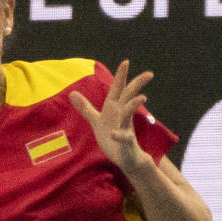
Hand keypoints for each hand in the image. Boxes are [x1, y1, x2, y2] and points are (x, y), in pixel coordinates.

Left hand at [68, 59, 155, 174]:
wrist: (125, 158)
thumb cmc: (113, 138)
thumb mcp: (97, 121)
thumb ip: (86, 108)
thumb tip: (72, 93)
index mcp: (115, 108)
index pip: (118, 89)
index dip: (121, 76)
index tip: (126, 62)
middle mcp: (122, 115)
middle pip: (129, 96)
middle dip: (137, 84)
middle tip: (149, 74)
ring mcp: (125, 128)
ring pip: (130, 114)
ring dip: (134, 105)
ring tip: (143, 97)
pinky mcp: (126, 142)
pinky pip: (124, 138)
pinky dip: (120, 135)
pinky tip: (115, 134)